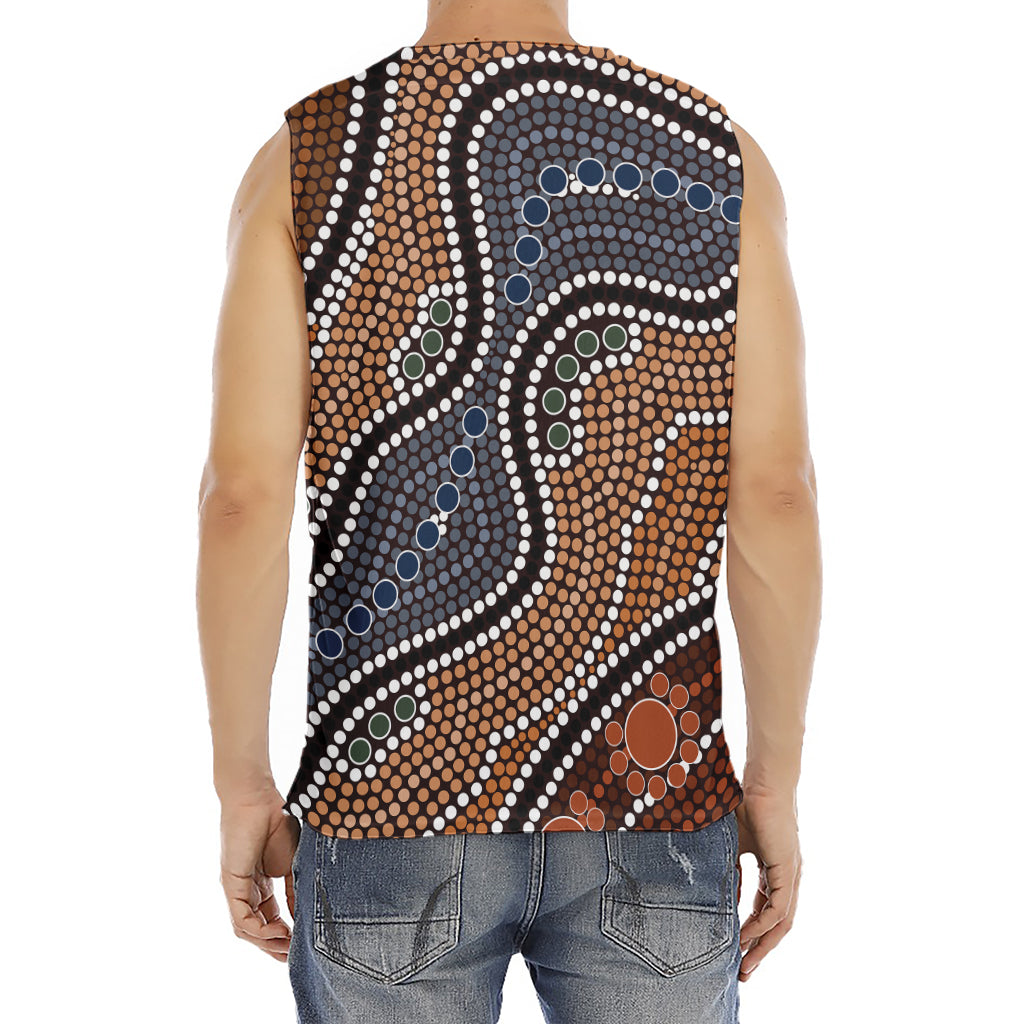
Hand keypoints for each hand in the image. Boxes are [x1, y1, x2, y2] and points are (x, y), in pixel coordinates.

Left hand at [219, 787, 299, 961]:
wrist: (259, 797)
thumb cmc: (277, 820)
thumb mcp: (293, 861)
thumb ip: (296, 888)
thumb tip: (305, 916)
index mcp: (261, 883)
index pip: (269, 919)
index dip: (284, 935)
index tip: (302, 946)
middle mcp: (246, 890)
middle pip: (257, 929)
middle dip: (275, 946)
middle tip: (294, 956)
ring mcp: (237, 888)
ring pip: (247, 929)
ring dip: (267, 943)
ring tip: (288, 947)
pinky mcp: (231, 884)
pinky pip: (241, 917)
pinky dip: (259, 930)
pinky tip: (279, 932)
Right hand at [735, 784, 801, 980]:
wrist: (762, 780)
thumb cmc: (745, 802)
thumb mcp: (733, 844)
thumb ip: (729, 869)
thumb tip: (720, 895)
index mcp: (774, 869)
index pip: (766, 909)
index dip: (752, 931)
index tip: (734, 948)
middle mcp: (787, 876)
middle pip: (778, 924)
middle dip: (760, 949)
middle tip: (743, 971)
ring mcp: (790, 874)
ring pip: (781, 922)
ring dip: (763, 945)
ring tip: (745, 963)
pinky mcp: (788, 870)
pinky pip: (778, 908)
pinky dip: (763, 925)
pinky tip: (746, 935)